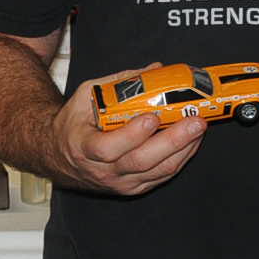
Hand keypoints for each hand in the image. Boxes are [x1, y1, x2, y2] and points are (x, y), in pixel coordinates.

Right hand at [47, 63, 206, 195]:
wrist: (60, 155)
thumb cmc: (73, 125)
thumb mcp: (85, 97)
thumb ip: (118, 83)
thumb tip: (154, 71)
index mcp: (84, 148)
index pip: (109, 148)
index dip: (132, 135)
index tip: (152, 117)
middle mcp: (103, 170)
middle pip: (141, 161)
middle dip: (172, 141)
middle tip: (193, 122)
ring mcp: (121, 182)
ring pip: (157, 171)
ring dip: (183, 149)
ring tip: (198, 129)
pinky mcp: (134, 187)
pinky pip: (162, 176)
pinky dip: (180, 158)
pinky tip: (190, 142)